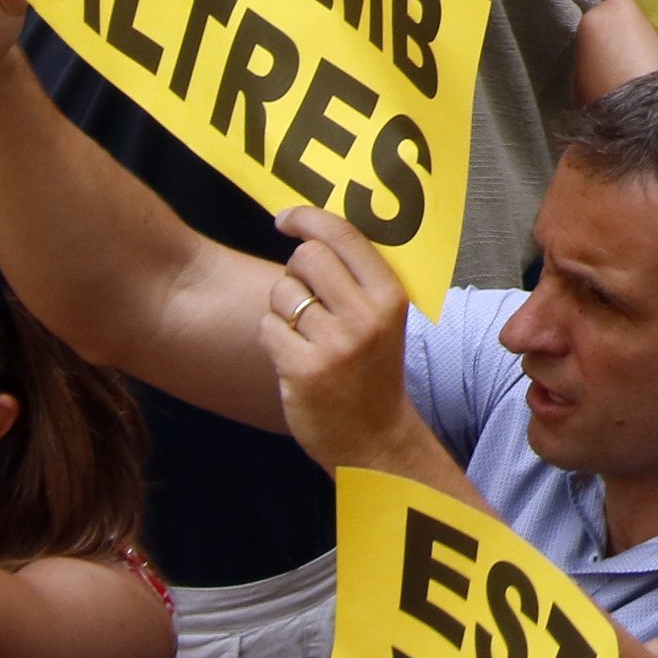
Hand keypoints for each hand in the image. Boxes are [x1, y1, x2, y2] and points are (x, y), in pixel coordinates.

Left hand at [266, 209, 421, 476]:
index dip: (307, 218)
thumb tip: (311, 233)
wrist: (373, 439)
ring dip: (282, 309)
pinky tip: (293, 357)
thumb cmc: (372, 372)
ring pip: (281, 292)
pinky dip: (273, 338)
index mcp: (390, 296)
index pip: (344, 236)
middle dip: (296, 272)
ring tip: (304, 335)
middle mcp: (366, 316)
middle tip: (305, 297)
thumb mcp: (382, 320)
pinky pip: (267, 327)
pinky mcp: (303, 370)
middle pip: (306, 257)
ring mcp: (335, 344)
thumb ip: (357, 279)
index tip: (285, 218)